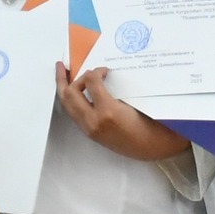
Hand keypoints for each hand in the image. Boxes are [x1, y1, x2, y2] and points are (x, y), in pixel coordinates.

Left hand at [55, 63, 191, 161]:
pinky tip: (73, 92)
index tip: (103, 70)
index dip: (95, 71)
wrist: (152, 148)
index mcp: (108, 111)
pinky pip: (73, 113)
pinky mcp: (90, 133)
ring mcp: (90, 129)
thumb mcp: (135, 102)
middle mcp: (94, 121)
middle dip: (65, 78)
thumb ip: (115, 89)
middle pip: (70, 94)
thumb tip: (101, 75)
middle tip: (64, 65)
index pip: (91, 82)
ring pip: (67, 105)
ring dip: (63, 88)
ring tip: (61, 75)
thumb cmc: (151, 124)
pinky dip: (71, 100)